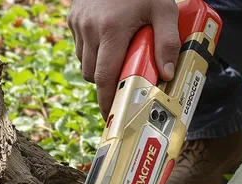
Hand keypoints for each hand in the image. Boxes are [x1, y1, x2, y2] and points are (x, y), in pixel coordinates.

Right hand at [67, 0, 180, 115]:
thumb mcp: (164, 9)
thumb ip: (168, 42)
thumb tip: (167, 74)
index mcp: (111, 29)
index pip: (104, 77)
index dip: (107, 101)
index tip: (112, 115)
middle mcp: (90, 28)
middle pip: (92, 74)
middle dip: (106, 83)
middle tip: (123, 83)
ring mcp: (78, 23)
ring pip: (84, 62)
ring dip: (99, 67)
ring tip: (118, 57)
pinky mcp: (73, 18)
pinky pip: (80, 46)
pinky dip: (93, 51)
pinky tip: (108, 41)